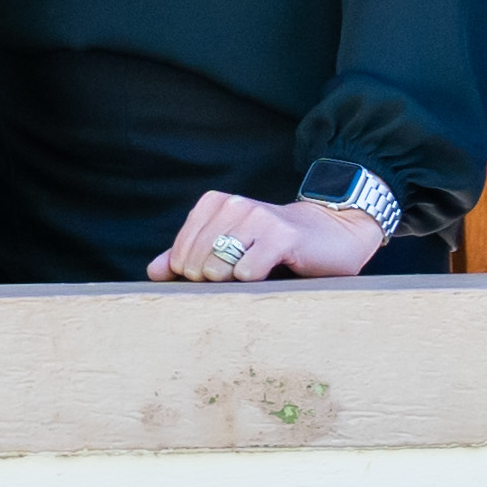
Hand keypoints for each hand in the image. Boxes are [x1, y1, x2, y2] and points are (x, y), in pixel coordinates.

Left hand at [149, 189, 391, 284]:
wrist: (332, 234)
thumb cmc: (276, 246)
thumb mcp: (230, 247)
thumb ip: (189, 256)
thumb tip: (154, 272)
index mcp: (215, 204)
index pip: (180, 255)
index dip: (195, 274)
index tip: (222, 271)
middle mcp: (234, 205)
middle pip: (196, 264)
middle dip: (214, 281)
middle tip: (242, 274)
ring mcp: (257, 217)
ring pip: (218, 268)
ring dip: (236, 281)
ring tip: (257, 271)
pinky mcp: (281, 236)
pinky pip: (247, 272)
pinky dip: (256, 281)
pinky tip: (272, 270)